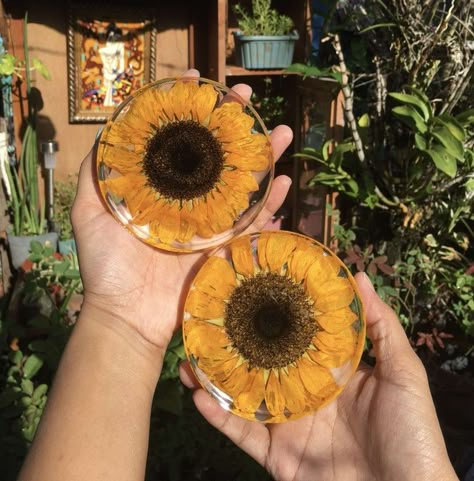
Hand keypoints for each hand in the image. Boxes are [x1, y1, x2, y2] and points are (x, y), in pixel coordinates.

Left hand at [71, 70, 292, 352]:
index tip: (200, 80)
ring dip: (265, 157)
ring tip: (282, 132)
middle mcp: (188, 202)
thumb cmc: (106, 267)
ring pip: (243, 185)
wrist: (127, 316)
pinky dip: (271, 205)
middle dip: (235, 125)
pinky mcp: (226, 249)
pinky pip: (254, 225)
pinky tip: (284, 183)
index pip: (179, 141)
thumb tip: (105, 134)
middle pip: (217, 156)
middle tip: (248, 98)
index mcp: (160, 190)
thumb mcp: (90, 213)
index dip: (190, 110)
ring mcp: (210, 224)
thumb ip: (95, 175)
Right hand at [180, 273, 456, 480]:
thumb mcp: (403, 372)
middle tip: (208, 322)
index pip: (294, 338)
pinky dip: (220, 417)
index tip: (249, 293)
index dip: (272, 317)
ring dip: (215, 379)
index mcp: (330, 372)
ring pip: (244, 397)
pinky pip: (243, 434)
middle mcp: (304, 394)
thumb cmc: (411, 434)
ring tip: (190, 358)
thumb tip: (359, 277)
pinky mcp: (278, 456)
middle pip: (260, 365)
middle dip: (234, 345)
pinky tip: (199, 396)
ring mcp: (289, 425)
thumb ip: (382, 325)